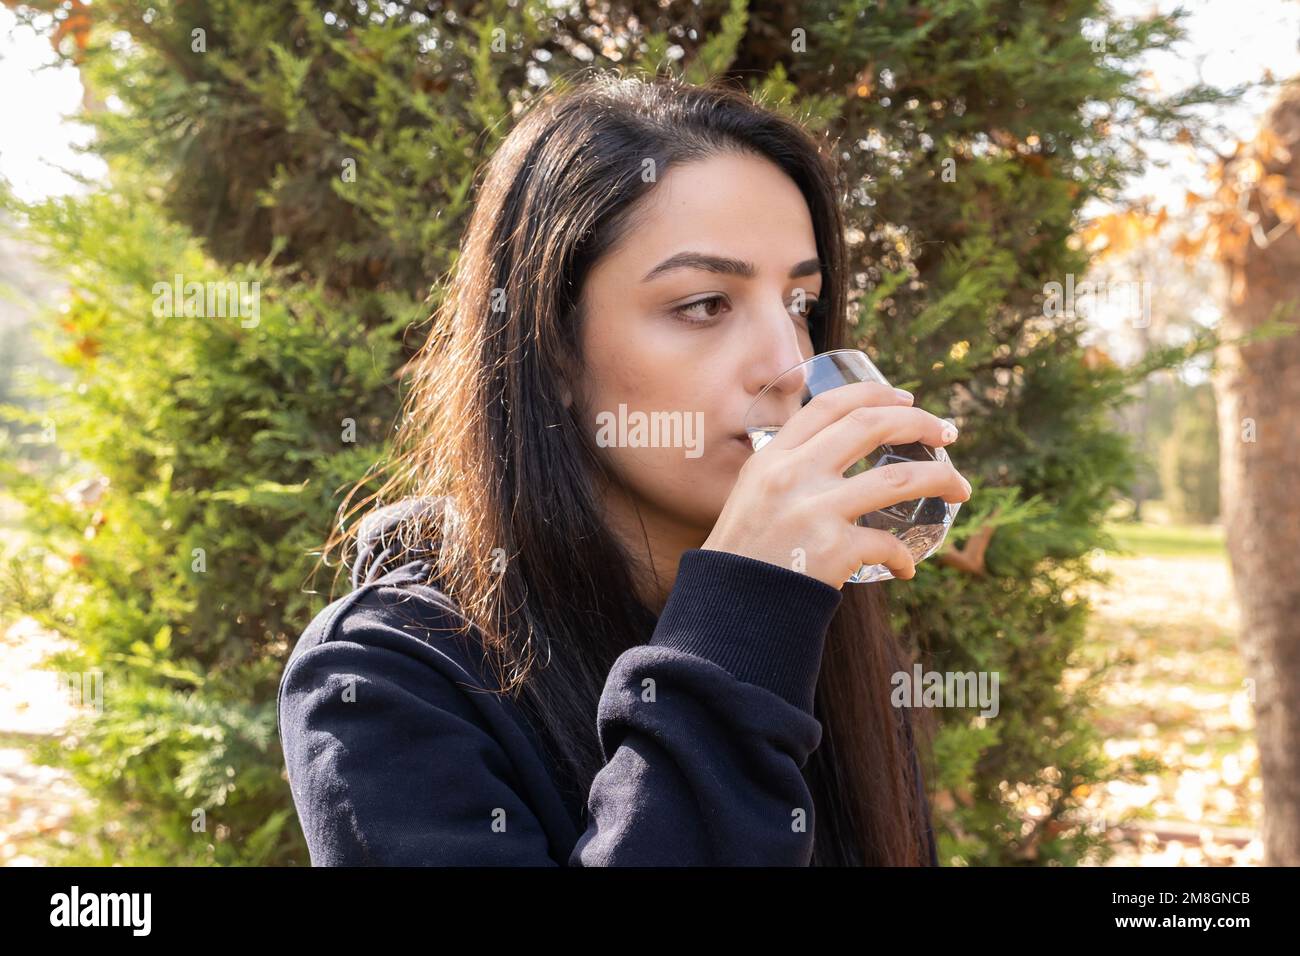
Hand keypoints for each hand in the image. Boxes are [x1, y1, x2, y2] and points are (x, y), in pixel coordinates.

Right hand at [701, 381, 970, 587]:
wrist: (730, 609)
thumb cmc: (745, 557)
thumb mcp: (753, 497)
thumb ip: (788, 473)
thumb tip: (840, 461)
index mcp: (773, 457)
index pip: (830, 405)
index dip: (875, 393)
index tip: (907, 399)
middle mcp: (793, 475)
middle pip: (871, 425)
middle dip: (920, 422)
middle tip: (948, 432)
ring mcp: (814, 510)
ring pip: (899, 477)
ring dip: (941, 479)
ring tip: (961, 488)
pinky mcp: (833, 549)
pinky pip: (888, 544)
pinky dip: (905, 557)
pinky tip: (907, 568)